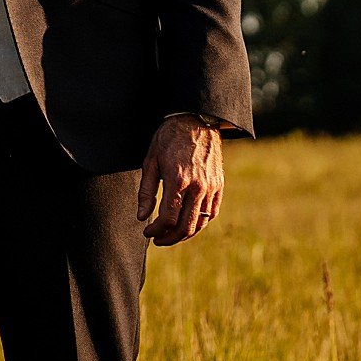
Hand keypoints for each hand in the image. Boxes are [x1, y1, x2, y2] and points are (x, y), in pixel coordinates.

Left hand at [137, 113, 223, 245]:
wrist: (196, 120)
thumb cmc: (169, 139)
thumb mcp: (151, 161)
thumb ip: (146, 192)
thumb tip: (142, 217)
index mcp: (178, 180)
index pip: (168, 218)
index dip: (156, 230)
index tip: (147, 232)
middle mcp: (197, 187)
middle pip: (185, 226)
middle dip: (169, 238)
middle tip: (157, 240)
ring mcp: (211, 187)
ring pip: (199, 223)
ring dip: (184, 234)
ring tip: (170, 235)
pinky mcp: (219, 186)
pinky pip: (212, 213)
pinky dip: (200, 223)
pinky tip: (188, 224)